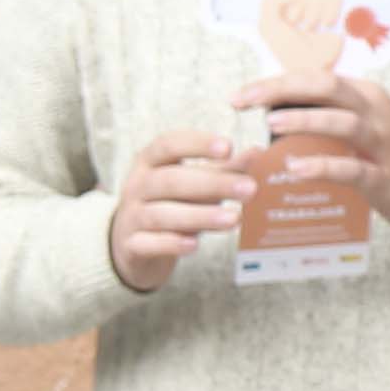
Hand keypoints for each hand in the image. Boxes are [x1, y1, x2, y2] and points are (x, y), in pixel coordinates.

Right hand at [106, 127, 250, 294]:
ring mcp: (132, 216)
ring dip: (200, 216)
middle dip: (212, 184)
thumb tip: (257, 153)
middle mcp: (137, 185)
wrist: (132, 245)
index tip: (229, 147)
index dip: (197, 144)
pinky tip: (194, 244)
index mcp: (150, 161)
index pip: (169, 144)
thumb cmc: (170, 204)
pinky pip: (149, 244)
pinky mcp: (131, 246)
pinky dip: (171, 244)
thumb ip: (223, 169)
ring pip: (162, 214)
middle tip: (249, 189)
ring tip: (234, 219)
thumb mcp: (193, 183)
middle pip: (171, 181)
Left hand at [234, 68, 389, 233]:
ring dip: (304, 120)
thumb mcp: (365, 123)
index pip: (315, 78)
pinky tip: (296, 169)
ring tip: (271, 123)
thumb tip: (278, 112)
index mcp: (364, 95)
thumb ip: (328, 115)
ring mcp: (382, 144)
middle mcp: (373, 112)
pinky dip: (323, 167)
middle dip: (282, 89)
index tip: (242, 94)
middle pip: (326, 87)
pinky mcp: (386, 178)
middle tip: (244, 101)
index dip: (277, 82)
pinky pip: (352, 169)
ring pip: (342, 121)